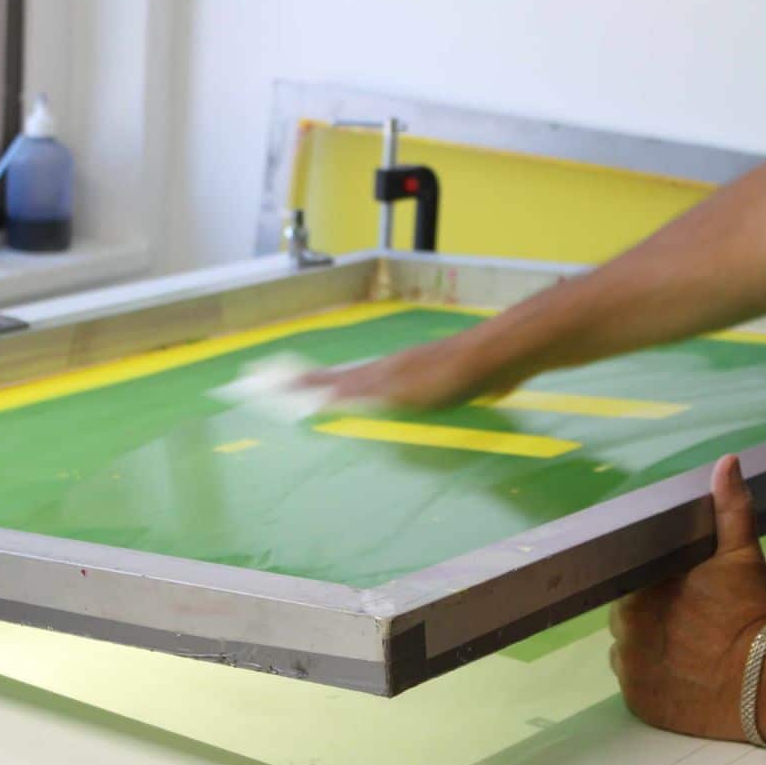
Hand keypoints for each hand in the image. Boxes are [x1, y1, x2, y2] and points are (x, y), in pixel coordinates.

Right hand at [300, 333, 502, 410]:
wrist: (495, 357)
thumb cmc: (449, 376)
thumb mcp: (400, 389)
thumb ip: (362, 392)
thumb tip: (318, 398)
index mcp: (377, 374)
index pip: (329, 381)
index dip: (302, 385)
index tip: (270, 383)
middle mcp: (389, 369)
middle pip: (345, 378)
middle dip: (315, 385)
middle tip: (288, 384)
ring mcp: (413, 372)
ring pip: (370, 383)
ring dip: (346, 389)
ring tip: (328, 395)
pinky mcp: (438, 381)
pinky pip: (398, 392)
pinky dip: (380, 397)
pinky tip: (390, 407)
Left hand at [609, 454, 765, 741]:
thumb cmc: (753, 615)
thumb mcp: (742, 557)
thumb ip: (730, 509)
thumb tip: (727, 463)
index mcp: (635, 595)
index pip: (628, 586)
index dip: (652, 589)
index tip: (678, 594)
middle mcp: (622, 635)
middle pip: (627, 620)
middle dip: (651, 617)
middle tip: (689, 621)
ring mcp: (630, 674)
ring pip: (629, 654)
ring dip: (649, 649)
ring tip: (686, 650)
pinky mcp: (642, 706)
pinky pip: (637, 687)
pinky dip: (653, 682)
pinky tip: (680, 676)